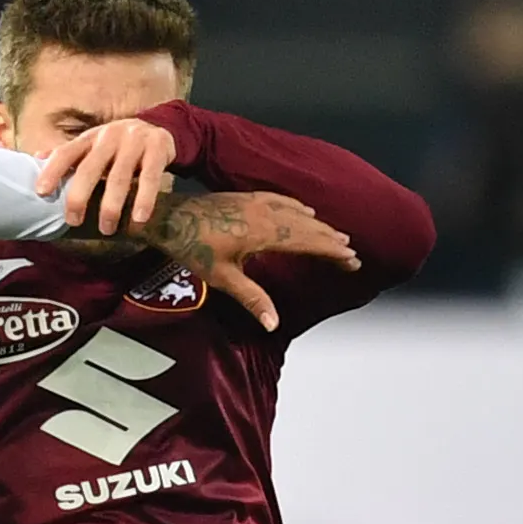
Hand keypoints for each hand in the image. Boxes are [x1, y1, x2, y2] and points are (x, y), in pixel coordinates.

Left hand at [36, 118, 175, 234]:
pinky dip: (144, 199)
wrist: (160, 127)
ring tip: (107, 229)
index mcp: (90, 138)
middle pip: (90, 168)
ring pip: (119, 177)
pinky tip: (139, 219)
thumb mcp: (93, 143)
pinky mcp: (157, 149)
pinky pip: (150, 178)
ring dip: (111, 206)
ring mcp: (134, 142)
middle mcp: (109, 137)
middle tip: (74, 221)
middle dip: (79, 197)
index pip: (66, 153)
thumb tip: (36, 158)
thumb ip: (69, 154)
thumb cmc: (118, 144)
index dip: (52, 171)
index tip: (41, 192)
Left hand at [150, 188, 358, 332]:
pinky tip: (306, 210)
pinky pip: (281, 200)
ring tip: (336, 235)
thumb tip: (274, 325)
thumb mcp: (223, 278)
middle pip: (308, 227)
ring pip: (297, 213)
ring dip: (318, 224)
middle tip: (351, 252)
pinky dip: (297, 207)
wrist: (170, 219)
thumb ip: (252, 299)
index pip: (308, 243)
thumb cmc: (193, 249)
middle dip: (331, 240)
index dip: (331, 252)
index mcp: (263, 234)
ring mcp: (256, 203)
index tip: (351, 260)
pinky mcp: (246, 198)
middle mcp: (264, 215)